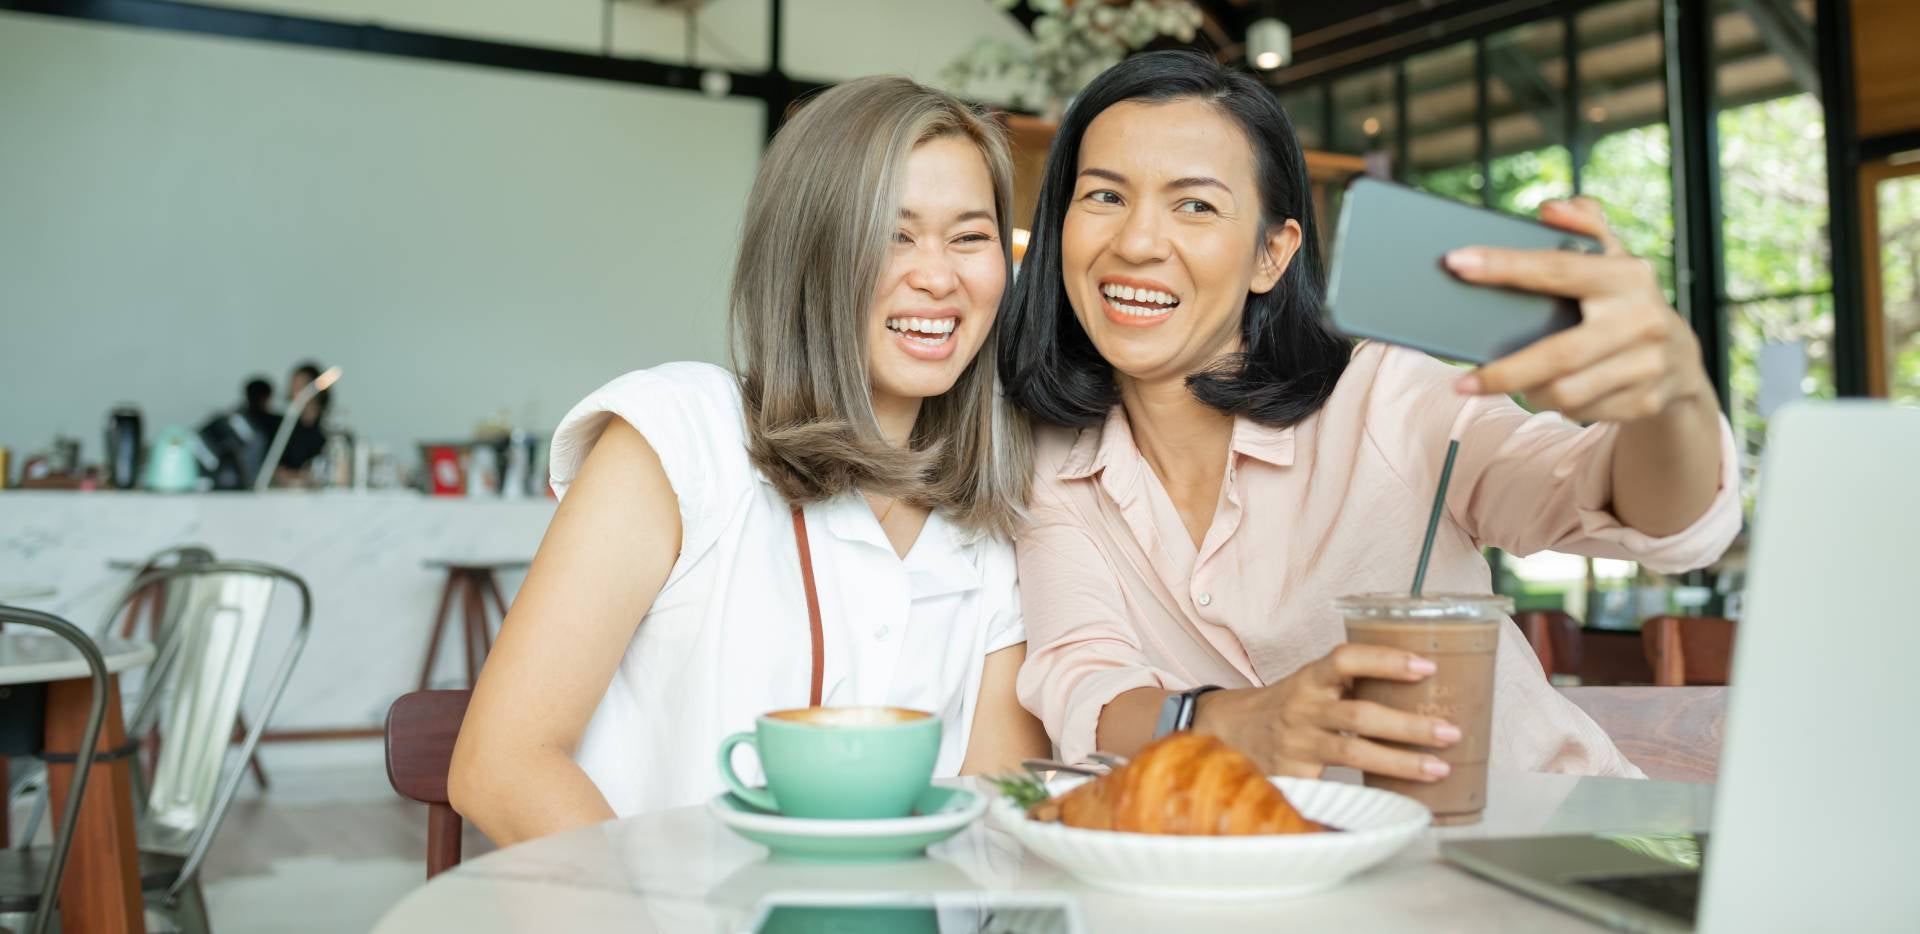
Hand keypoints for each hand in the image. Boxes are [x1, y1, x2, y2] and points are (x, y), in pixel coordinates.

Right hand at [1193, 643, 1459, 781]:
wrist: (1231, 729)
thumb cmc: (1291, 704)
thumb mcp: (1314, 683)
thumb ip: (1354, 682)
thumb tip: (1426, 684)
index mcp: (1311, 678)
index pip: (1346, 659)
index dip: (1385, 660)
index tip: (1426, 666)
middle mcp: (1303, 707)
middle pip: (1361, 715)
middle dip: (1410, 725)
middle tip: (1449, 732)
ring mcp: (1297, 743)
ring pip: (1354, 753)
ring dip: (1401, 762)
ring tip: (1439, 768)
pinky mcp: (1294, 774)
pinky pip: (1337, 786)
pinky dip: (1370, 793)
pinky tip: (1401, 799)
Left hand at [1445, 197, 1714, 422]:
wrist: (1681, 362)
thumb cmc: (1627, 303)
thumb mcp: (1614, 261)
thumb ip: (1586, 227)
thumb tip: (1551, 209)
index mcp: (1630, 277)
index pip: (1556, 269)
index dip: (1504, 265)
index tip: (1456, 262)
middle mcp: (1642, 320)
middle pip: (1558, 354)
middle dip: (1504, 372)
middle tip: (1461, 382)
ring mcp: (1648, 365)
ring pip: (1566, 392)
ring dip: (1530, 391)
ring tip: (1513, 382)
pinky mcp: (1645, 401)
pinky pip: (1581, 412)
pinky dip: (1558, 406)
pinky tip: (1550, 393)